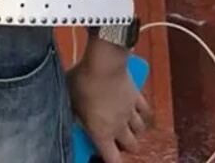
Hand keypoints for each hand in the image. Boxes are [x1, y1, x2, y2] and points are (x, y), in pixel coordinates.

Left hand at [69, 40, 152, 160]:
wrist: (104, 62)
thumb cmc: (83, 81)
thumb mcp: (70, 99)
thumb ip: (73, 111)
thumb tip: (69, 114)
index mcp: (101, 132)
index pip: (113, 160)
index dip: (111, 162)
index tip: (106, 158)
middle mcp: (119, 126)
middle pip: (132, 147)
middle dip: (125, 146)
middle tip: (115, 139)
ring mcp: (130, 112)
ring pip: (140, 130)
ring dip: (134, 130)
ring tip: (125, 125)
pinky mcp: (137, 97)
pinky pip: (145, 111)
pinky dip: (142, 113)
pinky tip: (137, 110)